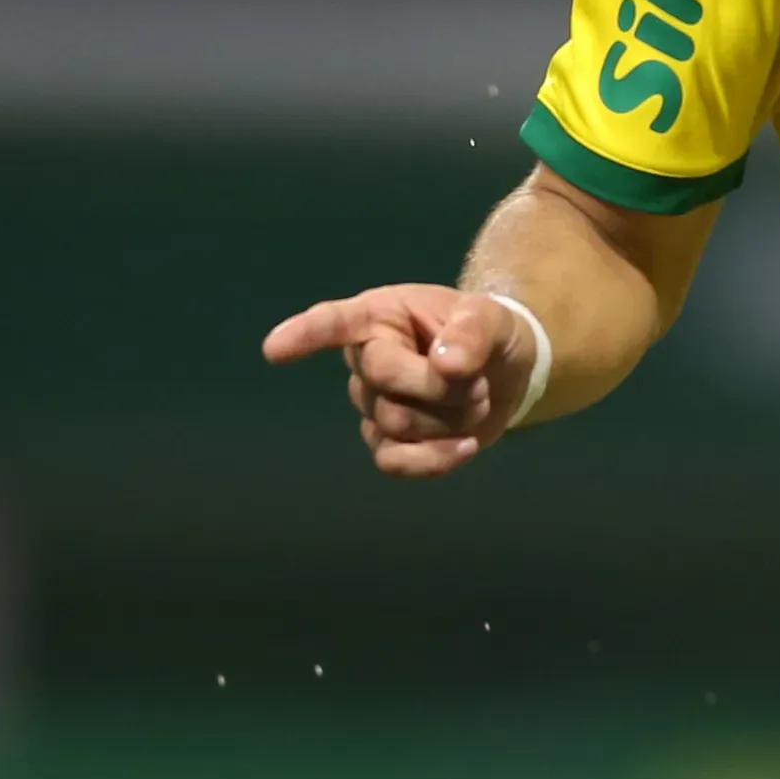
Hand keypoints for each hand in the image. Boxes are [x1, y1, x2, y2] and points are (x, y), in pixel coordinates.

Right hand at [259, 284, 536, 475]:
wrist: (505, 371)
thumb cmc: (487, 333)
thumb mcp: (492, 318)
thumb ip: (473, 333)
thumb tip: (447, 365)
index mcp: (381, 315)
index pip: (335, 323)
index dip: (305, 335)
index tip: (274, 349)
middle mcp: (366, 358)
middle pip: (381, 382)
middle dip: (439, 387)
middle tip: (477, 379)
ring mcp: (374, 403)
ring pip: (395, 423)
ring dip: (450, 417)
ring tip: (476, 397)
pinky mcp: (391, 441)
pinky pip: (393, 462)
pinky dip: (434, 460)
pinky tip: (466, 447)